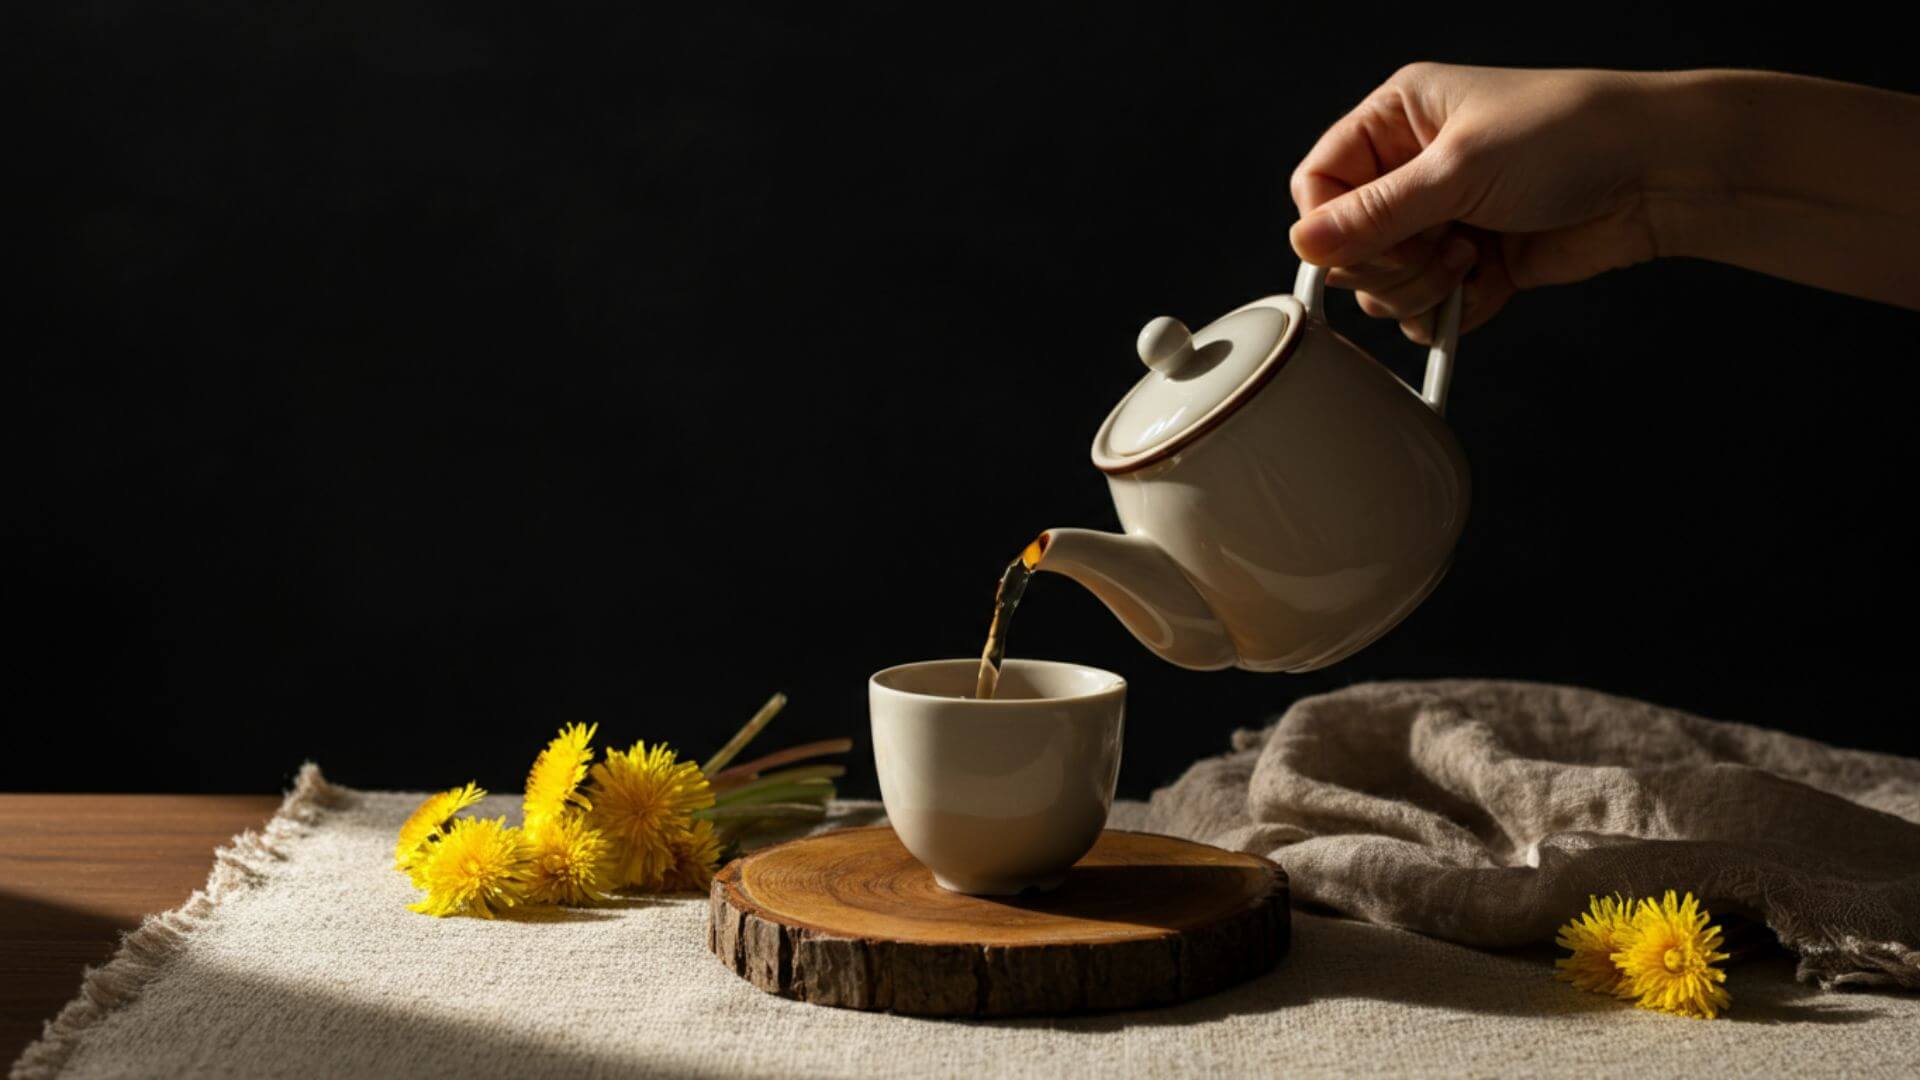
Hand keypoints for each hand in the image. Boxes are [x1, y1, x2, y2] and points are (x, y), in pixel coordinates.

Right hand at [1289, 64, 1676, 340]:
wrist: (1660, 173)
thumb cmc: (1572, 136)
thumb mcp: (1458, 168)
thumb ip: (1374, 214)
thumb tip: (1306, 243)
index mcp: (1398, 118)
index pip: (1319, 183)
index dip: (1331, 225)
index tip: (1364, 245)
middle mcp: (1414, 167)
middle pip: (1348, 243)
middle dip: (1388, 262)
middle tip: (1436, 248)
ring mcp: (1444, 217)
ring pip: (1385, 284)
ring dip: (1422, 289)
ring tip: (1471, 260)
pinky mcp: (1476, 260)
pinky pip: (1430, 307)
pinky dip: (1454, 310)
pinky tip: (1490, 284)